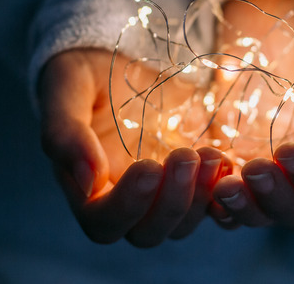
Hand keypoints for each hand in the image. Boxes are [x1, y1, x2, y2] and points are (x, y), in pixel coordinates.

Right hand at [38, 48, 229, 246]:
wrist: (120, 60)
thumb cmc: (85, 76)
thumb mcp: (66, 89)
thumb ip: (64, 134)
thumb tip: (87, 182)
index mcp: (87, 189)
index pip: (104, 223)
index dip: (127, 205)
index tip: (148, 167)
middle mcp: (126, 201)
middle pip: (148, 232)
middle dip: (172, 201)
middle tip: (186, 156)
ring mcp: (163, 194)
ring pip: (184, 224)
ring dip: (201, 196)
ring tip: (212, 155)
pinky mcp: (193, 181)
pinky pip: (213, 204)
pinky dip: (224, 192)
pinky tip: (228, 161)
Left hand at [206, 0, 293, 230]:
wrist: (284, 14)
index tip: (288, 149)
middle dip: (275, 199)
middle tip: (252, 168)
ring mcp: (268, 174)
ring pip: (258, 214)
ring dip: (241, 206)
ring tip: (222, 183)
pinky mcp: (231, 162)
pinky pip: (221, 197)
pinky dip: (211, 196)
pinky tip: (203, 176)